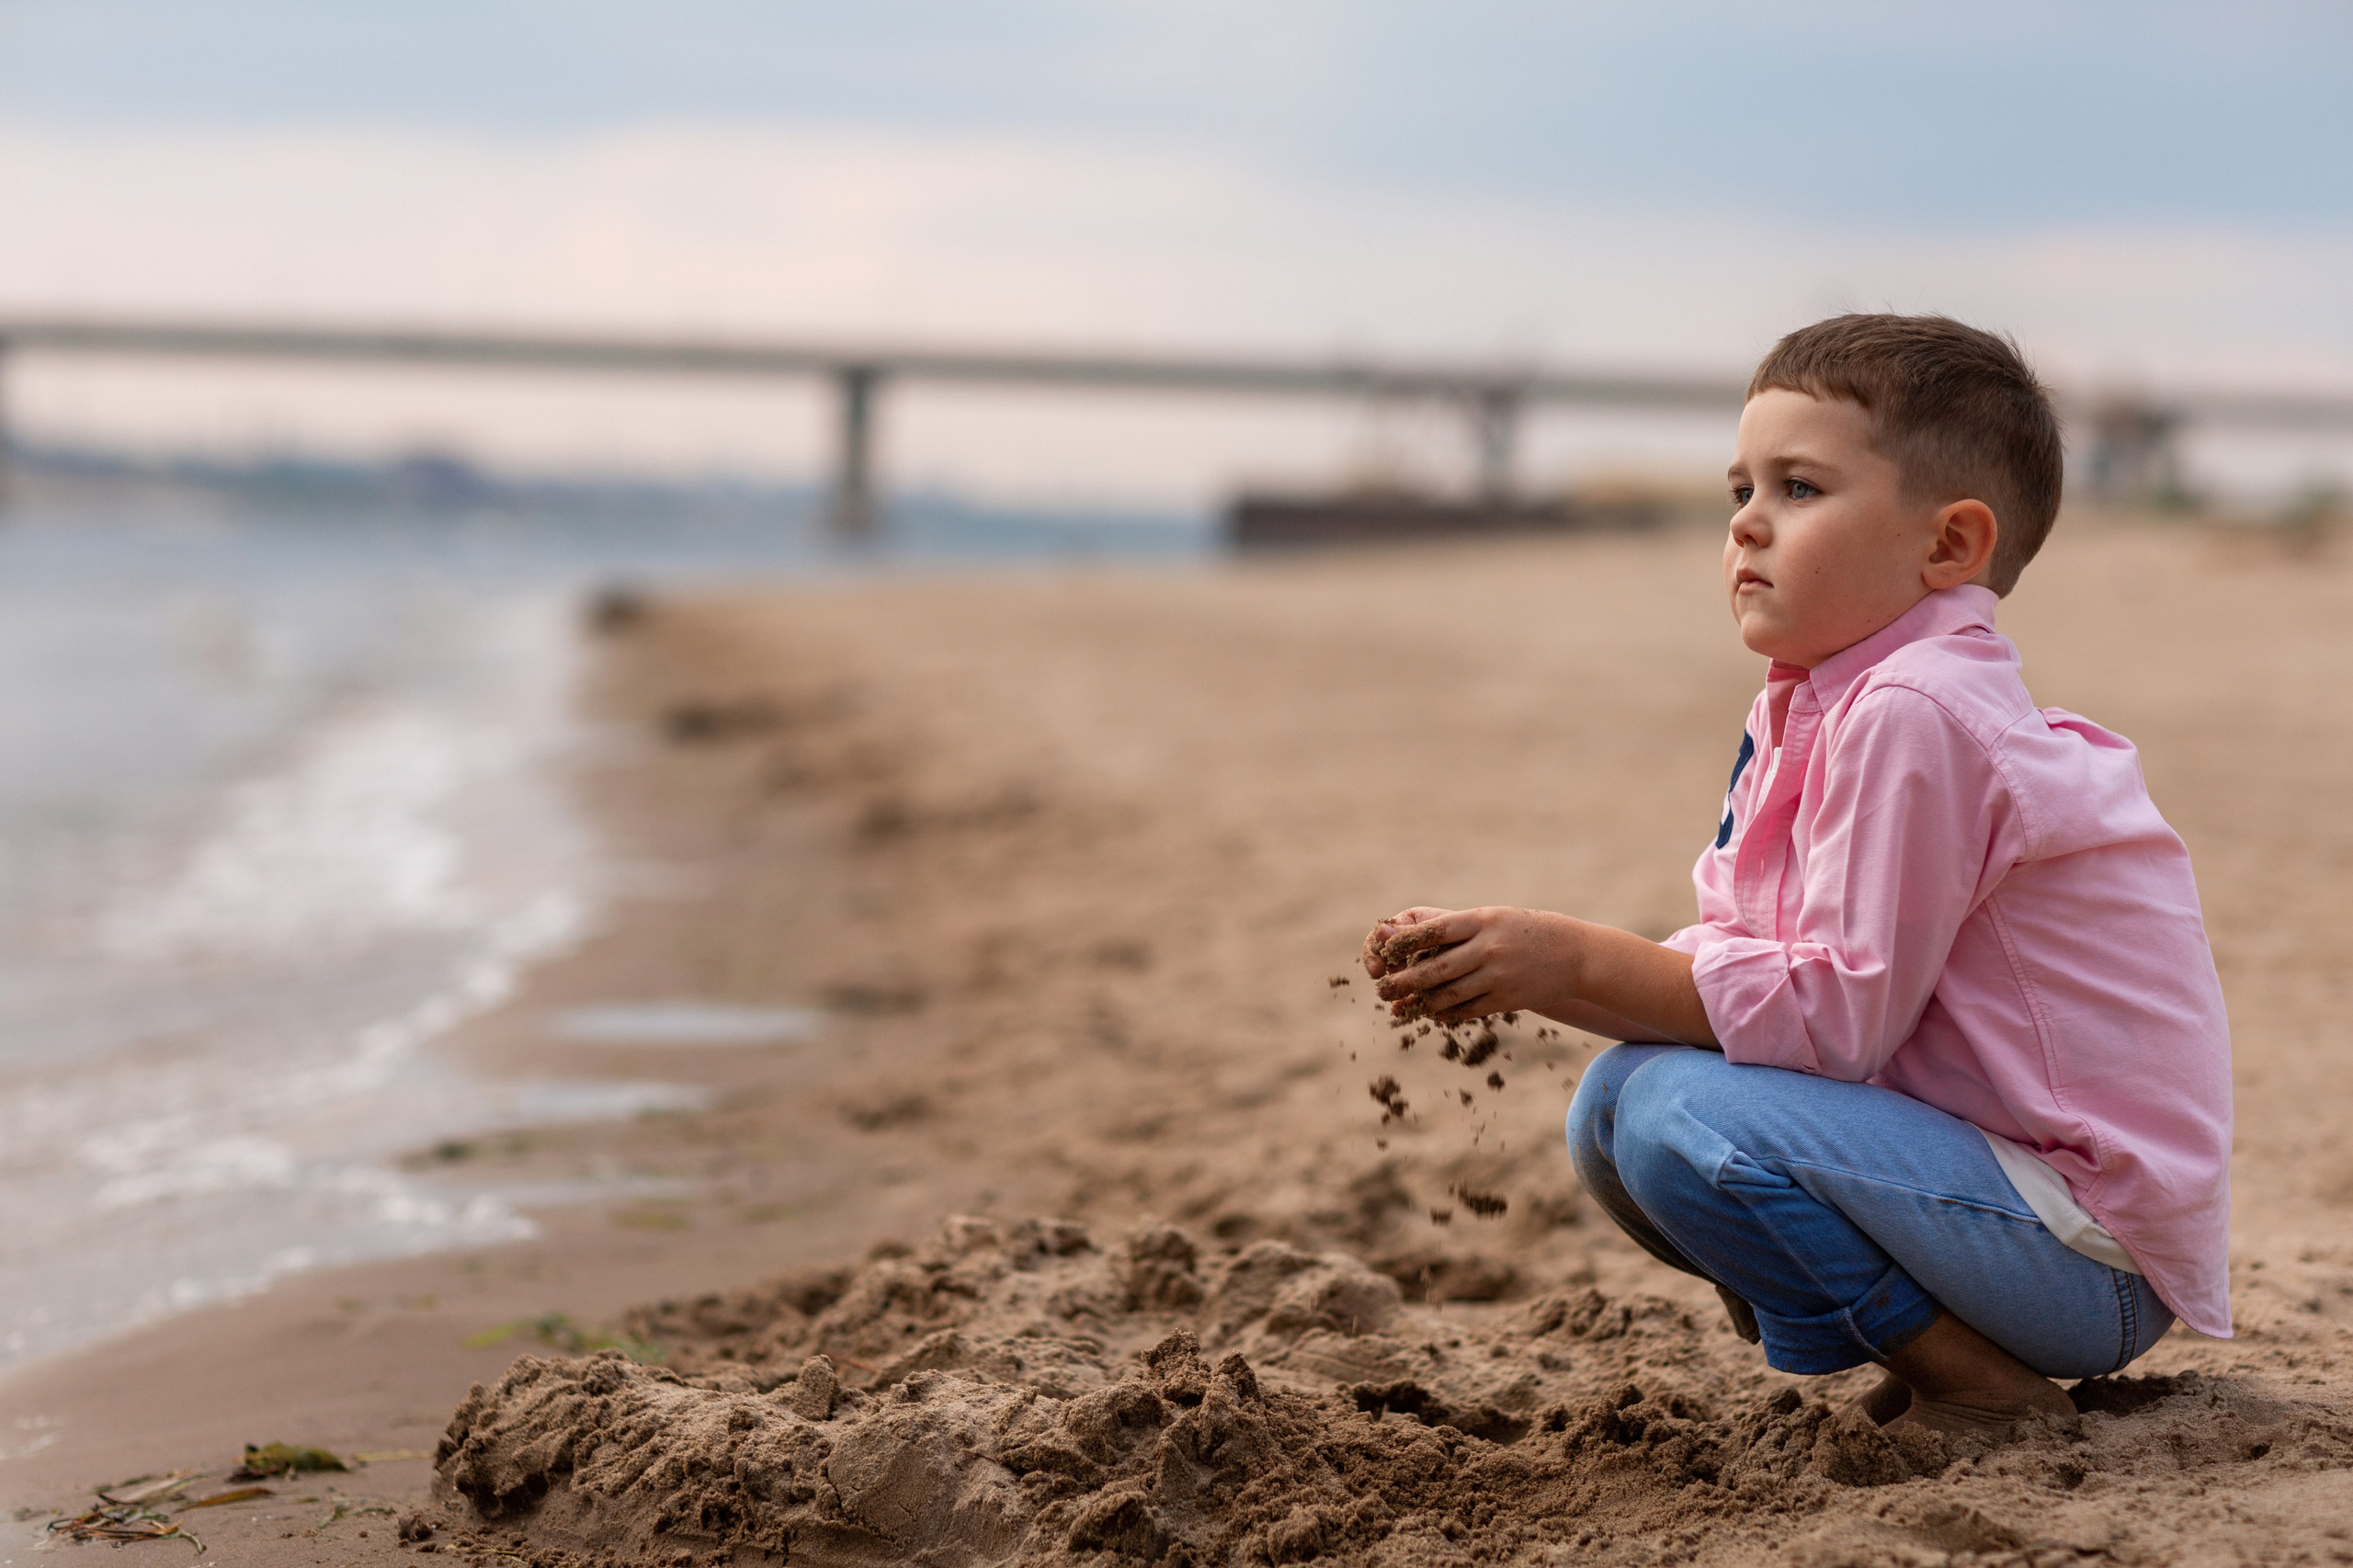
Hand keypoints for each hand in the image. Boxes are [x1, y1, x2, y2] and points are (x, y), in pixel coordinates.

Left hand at [1364, 906, 1580, 1025]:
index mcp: (1483, 920)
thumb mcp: (1493, 918)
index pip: (1434, 930)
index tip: (1384, 950)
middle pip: (1435, 968)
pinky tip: (1432, 1013)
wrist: (1576, 954)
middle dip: (1404, 981)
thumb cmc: (1525, 932)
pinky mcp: (1506, 999)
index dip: (1404, 942)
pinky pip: (1467, 1009)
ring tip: (1402, 1005)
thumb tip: (1403, 935)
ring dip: (1420, 1002)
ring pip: (1448, 993)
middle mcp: (1489, 947)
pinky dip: (1445, 1013)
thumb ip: (1454, 928)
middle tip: (1382, 989)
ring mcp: (1498, 976)